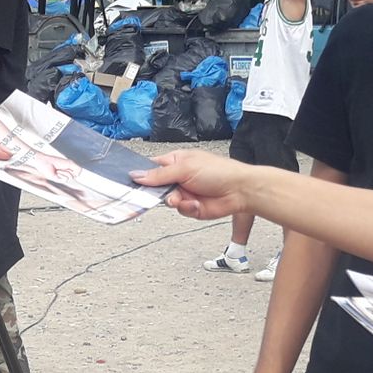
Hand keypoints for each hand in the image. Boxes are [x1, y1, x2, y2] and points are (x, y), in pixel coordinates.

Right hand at [132, 149, 255, 218]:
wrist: (239, 190)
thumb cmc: (219, 170)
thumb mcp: (185, 167)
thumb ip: (160, 174)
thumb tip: (137, 175)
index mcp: (175, 161)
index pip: (151, 167)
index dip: (142, 174)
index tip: (132, 181)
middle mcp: (178, 177)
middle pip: (156, 187)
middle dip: (157, 192)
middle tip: (161, 191)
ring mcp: (184, 193)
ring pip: (166, 201)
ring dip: (174, 201)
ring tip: (182, 198)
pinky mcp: (191, 207)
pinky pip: (180, 211)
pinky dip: (187, 208)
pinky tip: (196, 203)